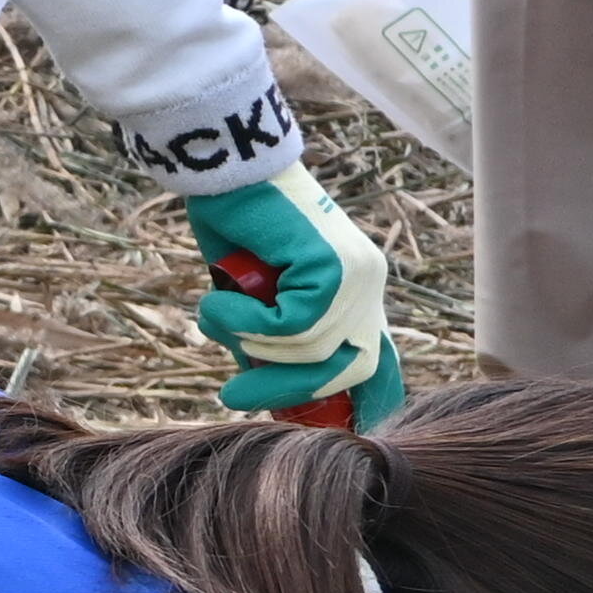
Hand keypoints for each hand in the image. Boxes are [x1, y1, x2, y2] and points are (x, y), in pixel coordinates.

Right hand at [185, 166, 403, 429]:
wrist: (226, 166)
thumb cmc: (232, 221)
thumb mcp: (251, 291)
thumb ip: (268, 331)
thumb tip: (261, 382)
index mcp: (357, 289)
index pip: (379, 360)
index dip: (362, 400)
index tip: (329, 426)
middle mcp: (369, 284)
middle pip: (351, 368)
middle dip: (291, 391)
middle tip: (235, 397)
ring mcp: (357, 276)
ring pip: (313, 351)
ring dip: (250, 344)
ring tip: (214, 312)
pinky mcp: (333, 268)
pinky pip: (292, 327)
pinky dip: (244, 322)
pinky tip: (218, 297)